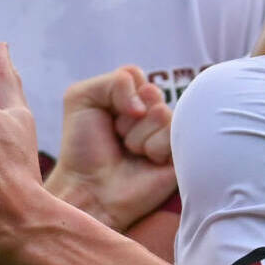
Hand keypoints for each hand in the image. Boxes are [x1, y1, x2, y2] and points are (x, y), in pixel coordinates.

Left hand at [49, 67, 176, 230]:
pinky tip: (148, 163)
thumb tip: (146, 98)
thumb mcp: (81, 99)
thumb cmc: (82, 149)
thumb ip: (113, 80)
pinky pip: (174, 135)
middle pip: (152, 92)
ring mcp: (169, 134)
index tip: (106, 118)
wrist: (88, 189)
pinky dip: (153, 149)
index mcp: (132, 99)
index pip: (134, 75)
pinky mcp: (182, 154)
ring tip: (132, 153)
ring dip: (138, 136)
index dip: (117, 95)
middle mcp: (153, 114)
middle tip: (118, 137)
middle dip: (127, 116)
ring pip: (162, 113)